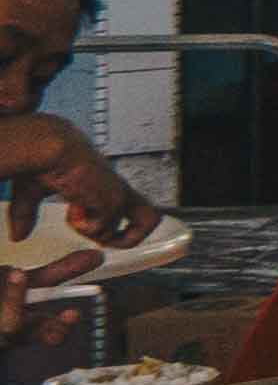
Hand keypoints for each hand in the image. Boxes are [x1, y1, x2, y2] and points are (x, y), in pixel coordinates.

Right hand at [0, 112, 147, 249]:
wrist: (48, 145)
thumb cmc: (42, 160)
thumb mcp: (33, 192)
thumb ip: (27, 214)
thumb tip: (19, 234)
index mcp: (106, 186)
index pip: (135, 209)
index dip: (125, 229)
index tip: (102, 237)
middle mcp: (117, 190)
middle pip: (151, 218)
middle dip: (128, 238)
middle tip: (102, 239)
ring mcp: (116, 194)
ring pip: (116, 230)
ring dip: (94, 231)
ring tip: (76, 213)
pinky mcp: (110, 198)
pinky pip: (102, 228)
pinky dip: (85, 226)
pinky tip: (74, 207)